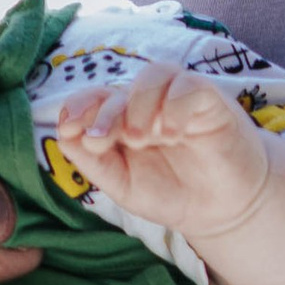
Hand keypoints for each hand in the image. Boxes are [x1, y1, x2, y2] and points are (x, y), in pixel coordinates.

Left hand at [54, 67, 270, 246]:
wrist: (221, 209)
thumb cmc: (170, 192)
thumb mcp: (122, 184)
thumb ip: (93, 162)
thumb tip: (64, 135)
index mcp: (123, 118)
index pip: (95, 98)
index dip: (79, 106)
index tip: (69, 127)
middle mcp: (149, 103)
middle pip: (120, 87)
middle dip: (104, 112)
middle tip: (99, 140)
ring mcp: (179, 98)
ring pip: (154, 75)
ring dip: (139, 105)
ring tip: (140, 138)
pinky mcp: (211, 100)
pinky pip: (189, 86)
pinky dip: (174, 106)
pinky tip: (172, 133)